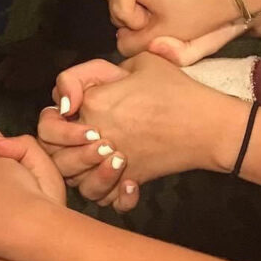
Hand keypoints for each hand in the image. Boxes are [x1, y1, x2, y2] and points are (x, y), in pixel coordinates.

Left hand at [44, 55, 248, 205]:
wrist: (210, 126)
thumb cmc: (177, 91)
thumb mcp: (141, 63)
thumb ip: (103, 71)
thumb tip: (85, 89)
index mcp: (93, 102)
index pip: (51, 112)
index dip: (58, 109)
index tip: (72, 107)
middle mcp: (95, 133)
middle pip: (51, 149)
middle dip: (57, 142)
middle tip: (79, 135)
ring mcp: (111, 160)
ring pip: (72, 178)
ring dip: (77, 169)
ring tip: (94, 156)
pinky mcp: (130, 178)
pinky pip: (104, 197)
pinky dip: (104, 193)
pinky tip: (114, 179)